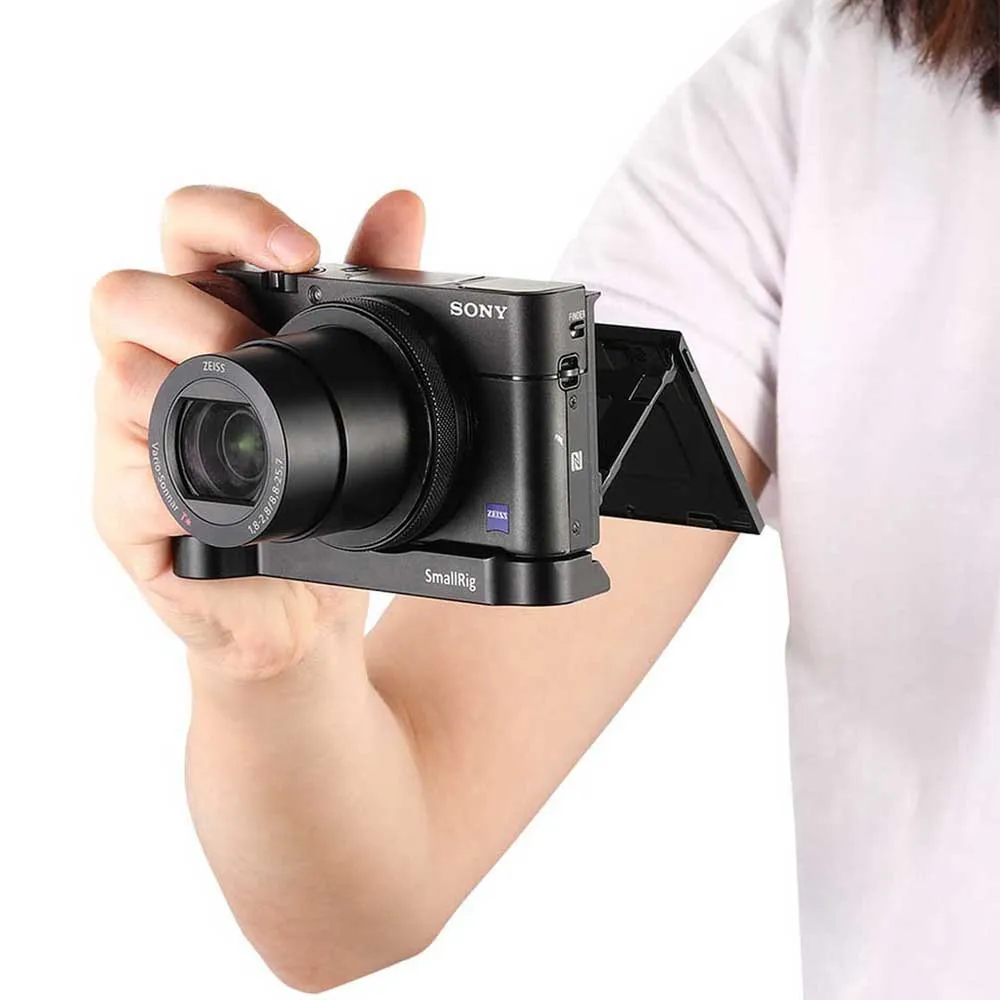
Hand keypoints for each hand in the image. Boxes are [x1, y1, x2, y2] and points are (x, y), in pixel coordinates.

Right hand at [91, 186, 425, 679]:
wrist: (304, 605)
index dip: (230, 218)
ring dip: (187, 390)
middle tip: (254, 349)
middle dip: (194, 311)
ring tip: (253, 425)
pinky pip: (132, 479)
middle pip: (123, 292)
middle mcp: (157, 368)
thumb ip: (370, 293)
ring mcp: (131, 439)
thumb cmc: (319, 492)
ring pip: (117, 377)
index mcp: (208, 321)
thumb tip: (403, 204)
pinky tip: (230, 501)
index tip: (302, 245)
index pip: (188, 234)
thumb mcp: (353, 387)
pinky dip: (183, 483)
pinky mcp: (124, 511)